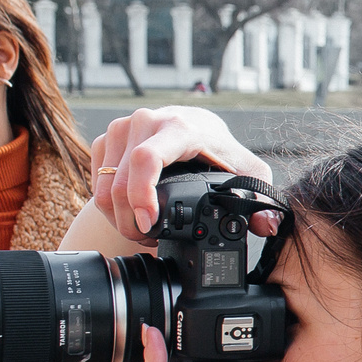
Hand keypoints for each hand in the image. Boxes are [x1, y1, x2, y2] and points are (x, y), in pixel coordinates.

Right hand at [91, 107, 271, 240]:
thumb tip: (265, 226)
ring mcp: (122, 128)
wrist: (196, 126)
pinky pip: (95, 181)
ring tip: (144, 229)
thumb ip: (261, 199)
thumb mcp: (249, 172)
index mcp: (179, 128)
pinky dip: (109, 205)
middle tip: (150, 238)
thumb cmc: (220, 151)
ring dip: (119, 216)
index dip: (142, 194)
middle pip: (120, 181)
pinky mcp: (107, 138)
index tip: (149, 223)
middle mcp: (146, 122)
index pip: (147, 159)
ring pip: (103, 185)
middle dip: (132, 220)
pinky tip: (132, 213)